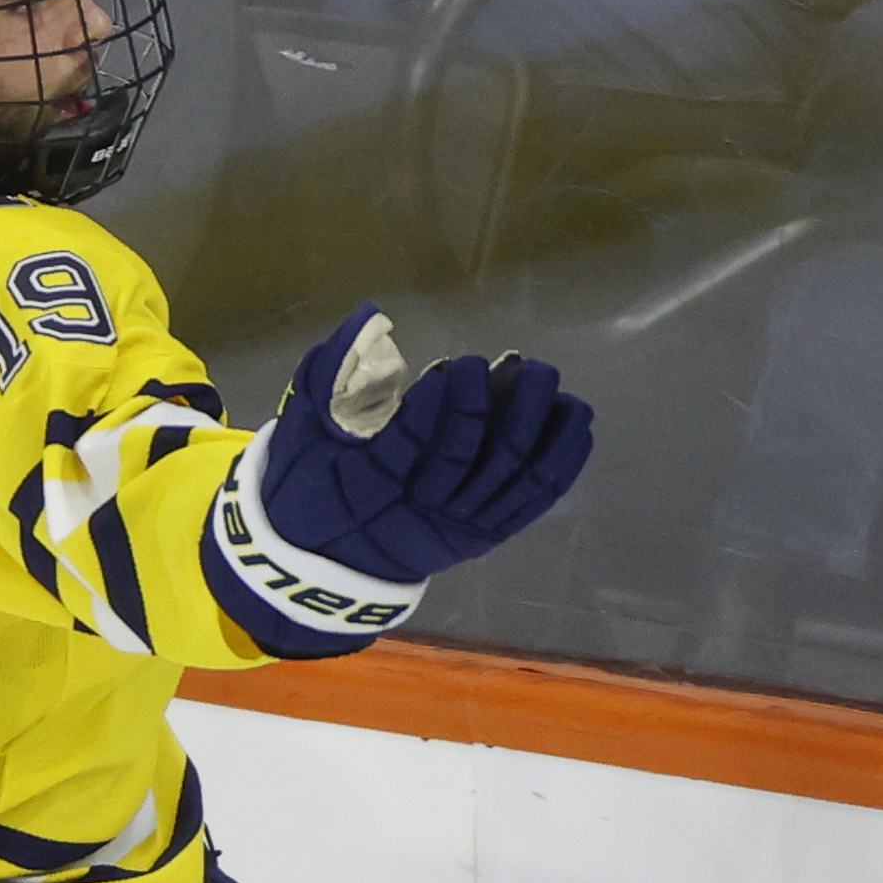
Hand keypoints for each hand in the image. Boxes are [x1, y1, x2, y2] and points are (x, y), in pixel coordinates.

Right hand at [210, 304, 593, 652]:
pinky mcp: (485, 534)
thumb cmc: (314, 482)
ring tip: (543, 379)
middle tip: (498, 363)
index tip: (448, 370)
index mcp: (366, 485)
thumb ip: (333, 373)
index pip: (409, 445)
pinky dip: (562, 460)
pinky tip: (576, 421)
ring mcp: (458, 525)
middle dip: (488, 405)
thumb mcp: (305, 430)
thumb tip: (368, 317)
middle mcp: (419, 510)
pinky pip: (533, 501)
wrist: (330, 565)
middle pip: (466, 458)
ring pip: (508, 477)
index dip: (433, 408)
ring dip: (534, 424)